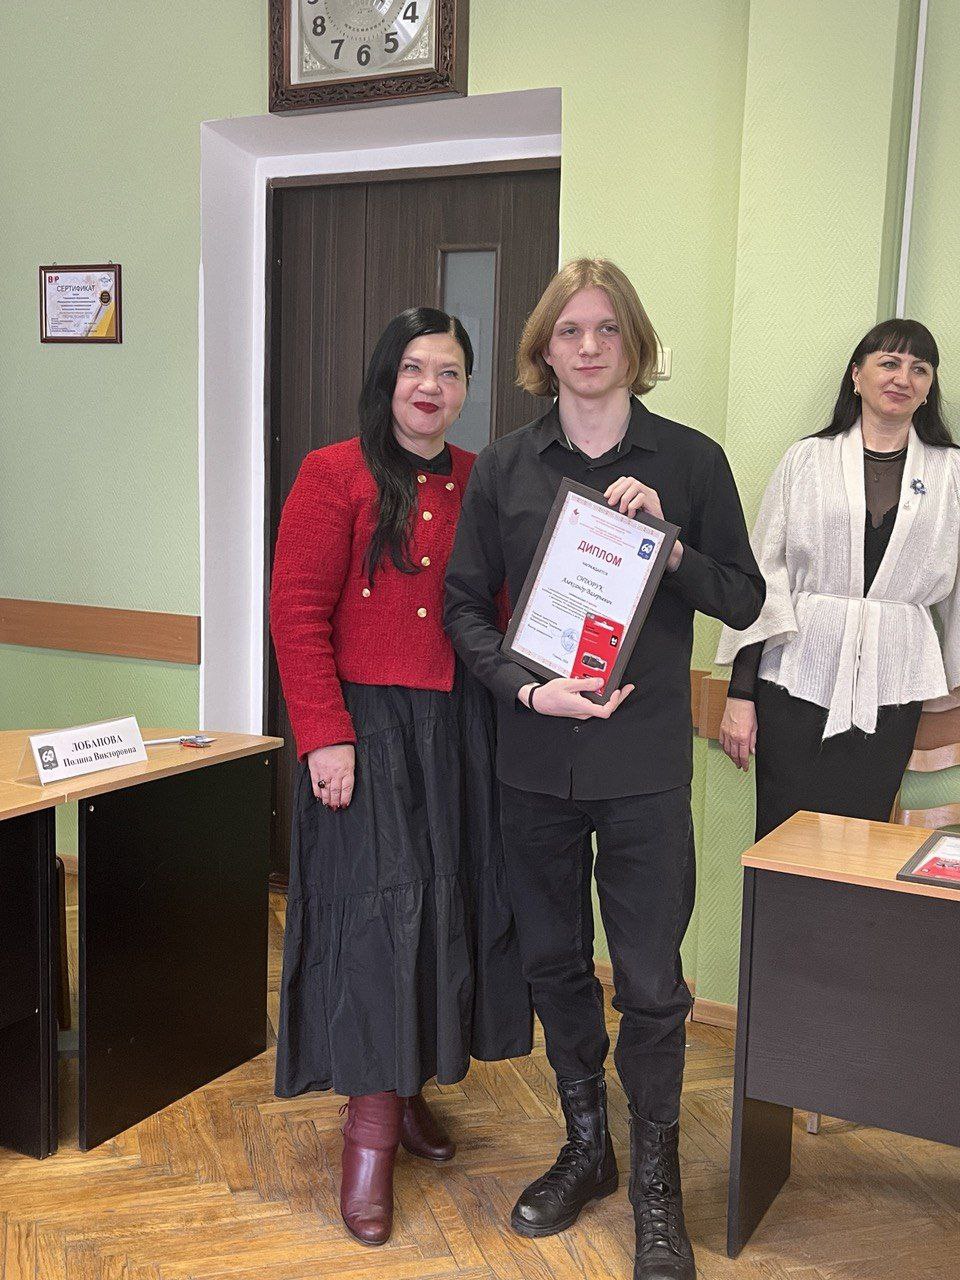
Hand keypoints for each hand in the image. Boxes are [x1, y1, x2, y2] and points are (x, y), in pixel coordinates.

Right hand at [306, 743, 355, 808]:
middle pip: (336, 792)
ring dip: (327, 800)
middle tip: (336, 808)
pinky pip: (316, 785)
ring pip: (326, 791)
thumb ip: (349, 770)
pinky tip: (319, 798)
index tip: (345, 805)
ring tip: (328, 805)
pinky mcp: (314, 770)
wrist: (325, 733)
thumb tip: (348, 783)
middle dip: (336, 802)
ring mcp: (324, 772)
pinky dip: (317, 793)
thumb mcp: (350, 757)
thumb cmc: (340, 744)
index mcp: (347, 768)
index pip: (347, 788)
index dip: (346, 798)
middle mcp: (336, 772)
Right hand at [521, 677, 635, 719]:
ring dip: (610, 698)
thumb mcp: (568, 684)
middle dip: (618, 698)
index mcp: (582, 707)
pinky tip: (602, 691)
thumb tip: (600, 682)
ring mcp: (582, 712)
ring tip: (617, 688)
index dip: (614, 702)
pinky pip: (595, 705)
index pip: (605, 710)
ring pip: (601, 707)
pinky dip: (601, 698)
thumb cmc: (550, 695)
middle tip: (627, 688)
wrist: (538, 701)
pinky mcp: (580, 709)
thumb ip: (586, 683)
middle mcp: (584, 712)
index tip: (617, 691)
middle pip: (607, 709)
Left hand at [604, 476, 682, 570]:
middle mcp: (646, 491)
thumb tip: (609, 503)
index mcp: (639, 491)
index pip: (625, 480)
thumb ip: (622, 506)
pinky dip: (633, 505)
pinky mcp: (654, 504)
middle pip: (630, 480)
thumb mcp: (630, 513)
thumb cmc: (643, 525)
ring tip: (622, 510)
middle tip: (612, 504)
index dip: (614, 486)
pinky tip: (631, 515)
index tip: (606, 496)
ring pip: (635, 486)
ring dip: (625, 498)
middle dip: (617, 491)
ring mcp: (651, 496)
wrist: (658, 536)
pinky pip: (641, 497)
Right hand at [719, 698, 756, 771]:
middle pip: (734, 755)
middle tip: (739, 766)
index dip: (744, 763)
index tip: (745, 767)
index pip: (743, 755)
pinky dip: (725, 748)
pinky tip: (727, 749)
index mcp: (743, 737)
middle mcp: (733, 737)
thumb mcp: (755, 727)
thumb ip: (753, 741)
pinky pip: (722, 742)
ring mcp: (726, 733)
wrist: (739, 700)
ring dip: (730, 756)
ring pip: (727, 750)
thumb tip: (752, 751)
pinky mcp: (722, 729)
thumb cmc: (748, 711)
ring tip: (734, 760)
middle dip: (737, 762)